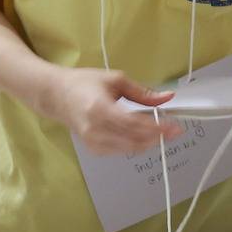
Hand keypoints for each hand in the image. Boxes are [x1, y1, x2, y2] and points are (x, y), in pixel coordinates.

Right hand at [48, 67, 183, 155]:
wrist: (57, 96)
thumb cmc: (84, 84)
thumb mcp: (115, 80)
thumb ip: (142, 92)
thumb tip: (167, 97)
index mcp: (99, 108)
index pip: (133, 124)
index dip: (156, 128)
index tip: (174, 127)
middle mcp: (95, 129)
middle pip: (134, 140)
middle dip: (158, 137)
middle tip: (174, 131)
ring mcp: (93, 142)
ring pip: (130, 149)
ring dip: (149, 142)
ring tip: (162, 132)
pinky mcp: (93, 149)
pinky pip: (121, 151)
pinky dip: (136, 144)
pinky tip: (143, 136)